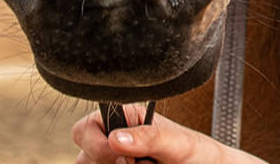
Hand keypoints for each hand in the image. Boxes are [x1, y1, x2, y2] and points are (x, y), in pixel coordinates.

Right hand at [71, 105, 269, 163]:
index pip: (83, 129)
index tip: (123, 157)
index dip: (97, 145)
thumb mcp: (178, 143)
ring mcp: (111, 163)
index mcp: (122, 119)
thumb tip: (116, 138)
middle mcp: (111, 142)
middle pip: (82, 159)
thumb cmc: (196, 153)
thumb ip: (149, 138)